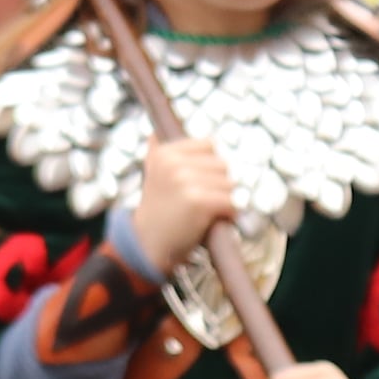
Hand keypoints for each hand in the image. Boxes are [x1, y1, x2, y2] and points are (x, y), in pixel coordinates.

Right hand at [129, 135, 243, 272]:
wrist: (147, 246)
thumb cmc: (157, 211)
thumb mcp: (151, 176)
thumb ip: (156, 152)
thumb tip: (155, 133)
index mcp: (164, 153)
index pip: (209, 145)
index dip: (209, 167)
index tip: (196, 184)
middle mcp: (174, 163)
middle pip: (222, 165)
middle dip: (218, 185)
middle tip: (199, 203)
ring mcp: (186, 181)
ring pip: (229, 184)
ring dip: (223, 201)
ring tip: (203, 214)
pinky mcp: (199, 202)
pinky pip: (231, 203)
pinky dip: (228, 215)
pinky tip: (212, 222)